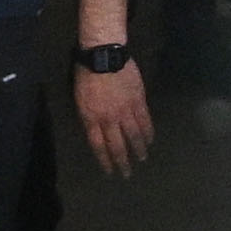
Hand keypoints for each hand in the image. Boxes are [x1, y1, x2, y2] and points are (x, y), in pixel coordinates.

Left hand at [75, 47, 154, 177]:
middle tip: (128, 174)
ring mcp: (125, 110)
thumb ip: (88, 117)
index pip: (99, 146)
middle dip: (122, 161)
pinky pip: (145, 120)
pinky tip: (150, 139)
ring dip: (138, 149)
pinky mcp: (138, 101)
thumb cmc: (86, 74)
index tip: (110, 171)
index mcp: (92, 119)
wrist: (103, 56)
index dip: (105, 160)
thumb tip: (95, 131)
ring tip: (142, 158)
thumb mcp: (80, 99)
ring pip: (133, 135)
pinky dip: (148, 131)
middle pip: (117, 145)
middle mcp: (109, 119)